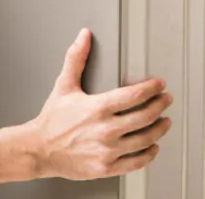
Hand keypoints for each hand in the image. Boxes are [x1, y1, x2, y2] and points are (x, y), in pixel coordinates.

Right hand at [24, 28, 172, 180]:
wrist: (38, 150)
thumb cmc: (51, 121)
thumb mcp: (64, 86)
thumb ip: (76, 59)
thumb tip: (83, 37)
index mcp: (97, 108)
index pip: (134, 95)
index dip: (152, 88)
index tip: (159, 85)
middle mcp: (104, 130)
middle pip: (145, 116)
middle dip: (160, 105)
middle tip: (166, 99)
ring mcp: (106, 150)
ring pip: (144, 139)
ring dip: (159, 129)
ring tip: (164, 121)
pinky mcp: (106, 167)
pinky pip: (135, 162)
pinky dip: (149, 154)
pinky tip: (152, 148)